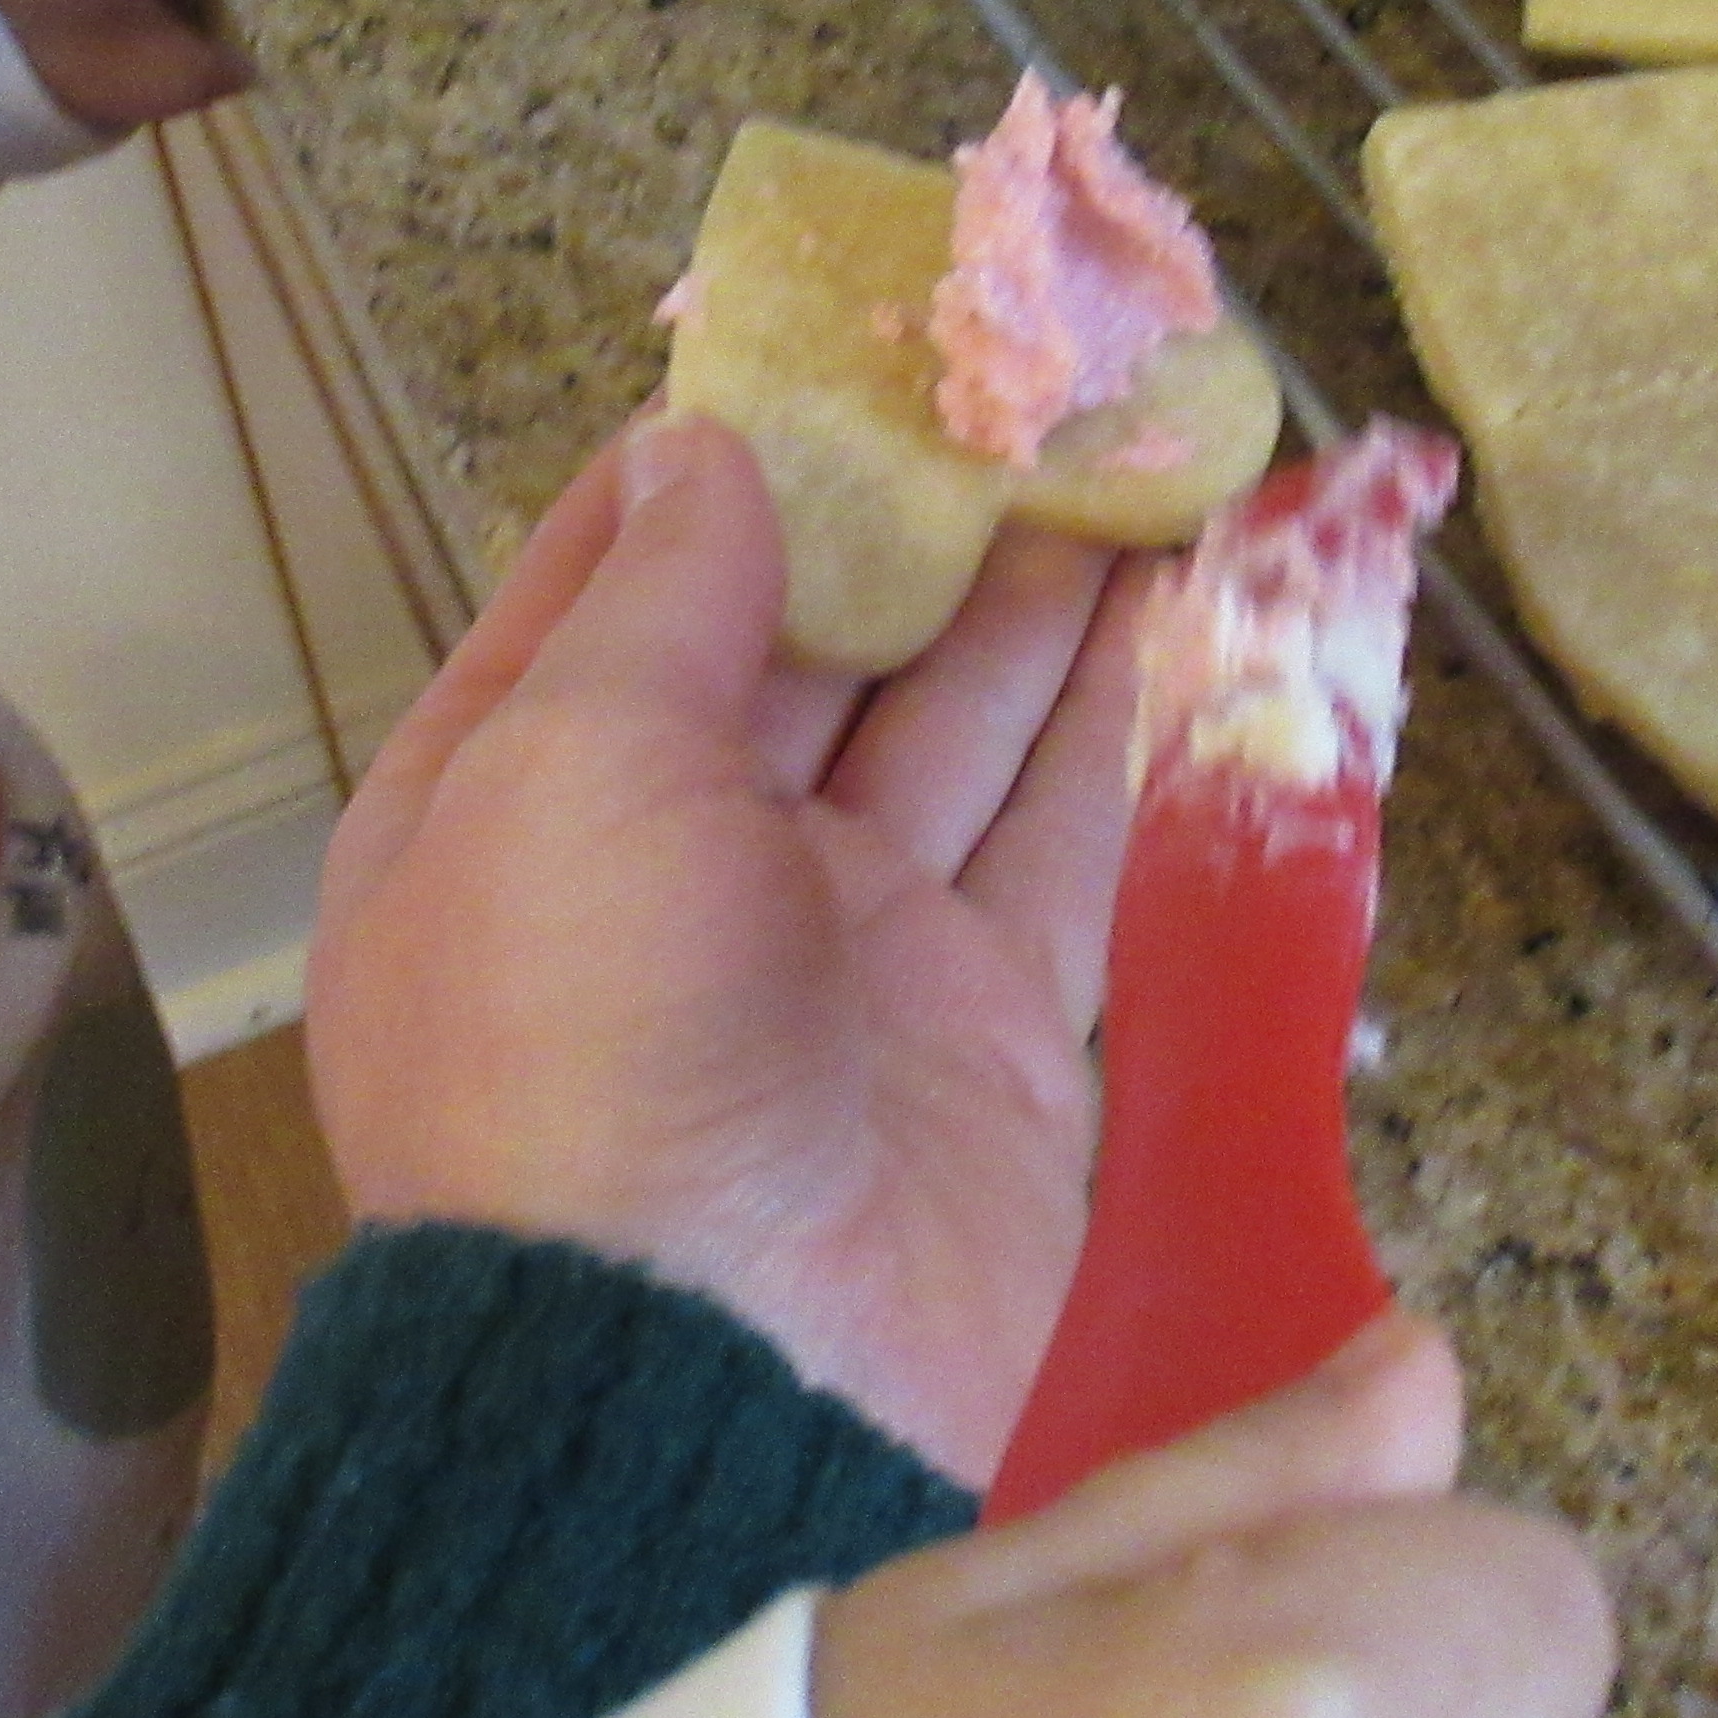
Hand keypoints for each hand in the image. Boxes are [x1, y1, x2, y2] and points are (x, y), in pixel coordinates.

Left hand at [301, 412, 1149, 1478]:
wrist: (709, 1369)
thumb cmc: (583, 1040)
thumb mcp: (565, 765)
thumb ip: (657, 601)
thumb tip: (701, 451)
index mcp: (508, 810)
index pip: (608, 594)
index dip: (714, 469)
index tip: (824, 348)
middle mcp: (671, 874)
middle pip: (810, 655)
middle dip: (920, 522)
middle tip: (1037, 386)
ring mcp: (842, 960)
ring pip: (965, 736)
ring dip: (1053, 602)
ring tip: (1150, 455)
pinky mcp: (992, 1040)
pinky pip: (1076, 853)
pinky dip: (1143, 737)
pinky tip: (1209, 614)